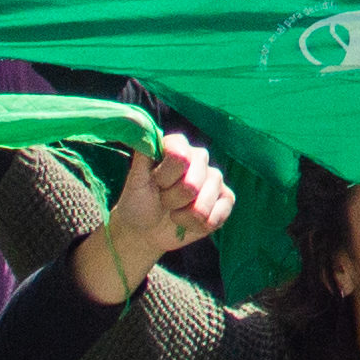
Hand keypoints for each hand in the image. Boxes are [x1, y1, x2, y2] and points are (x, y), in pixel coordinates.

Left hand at [79, 135, 232, 303]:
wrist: (145, 231)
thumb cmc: (139, 202)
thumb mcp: (135, 180)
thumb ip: (142, 155)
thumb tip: (143, 128)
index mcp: (178, 146)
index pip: (180, 156)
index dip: (165, 177)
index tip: (155, 183)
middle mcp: (199, 158)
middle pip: (192, 184)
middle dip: (172, 199)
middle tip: (163, 200)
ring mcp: (215, 179)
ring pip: (205, 202)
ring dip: (184, 215)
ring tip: (174, 212)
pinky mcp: (225, 200)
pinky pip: (219, 213)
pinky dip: (199, 225)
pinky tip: (188, 222)